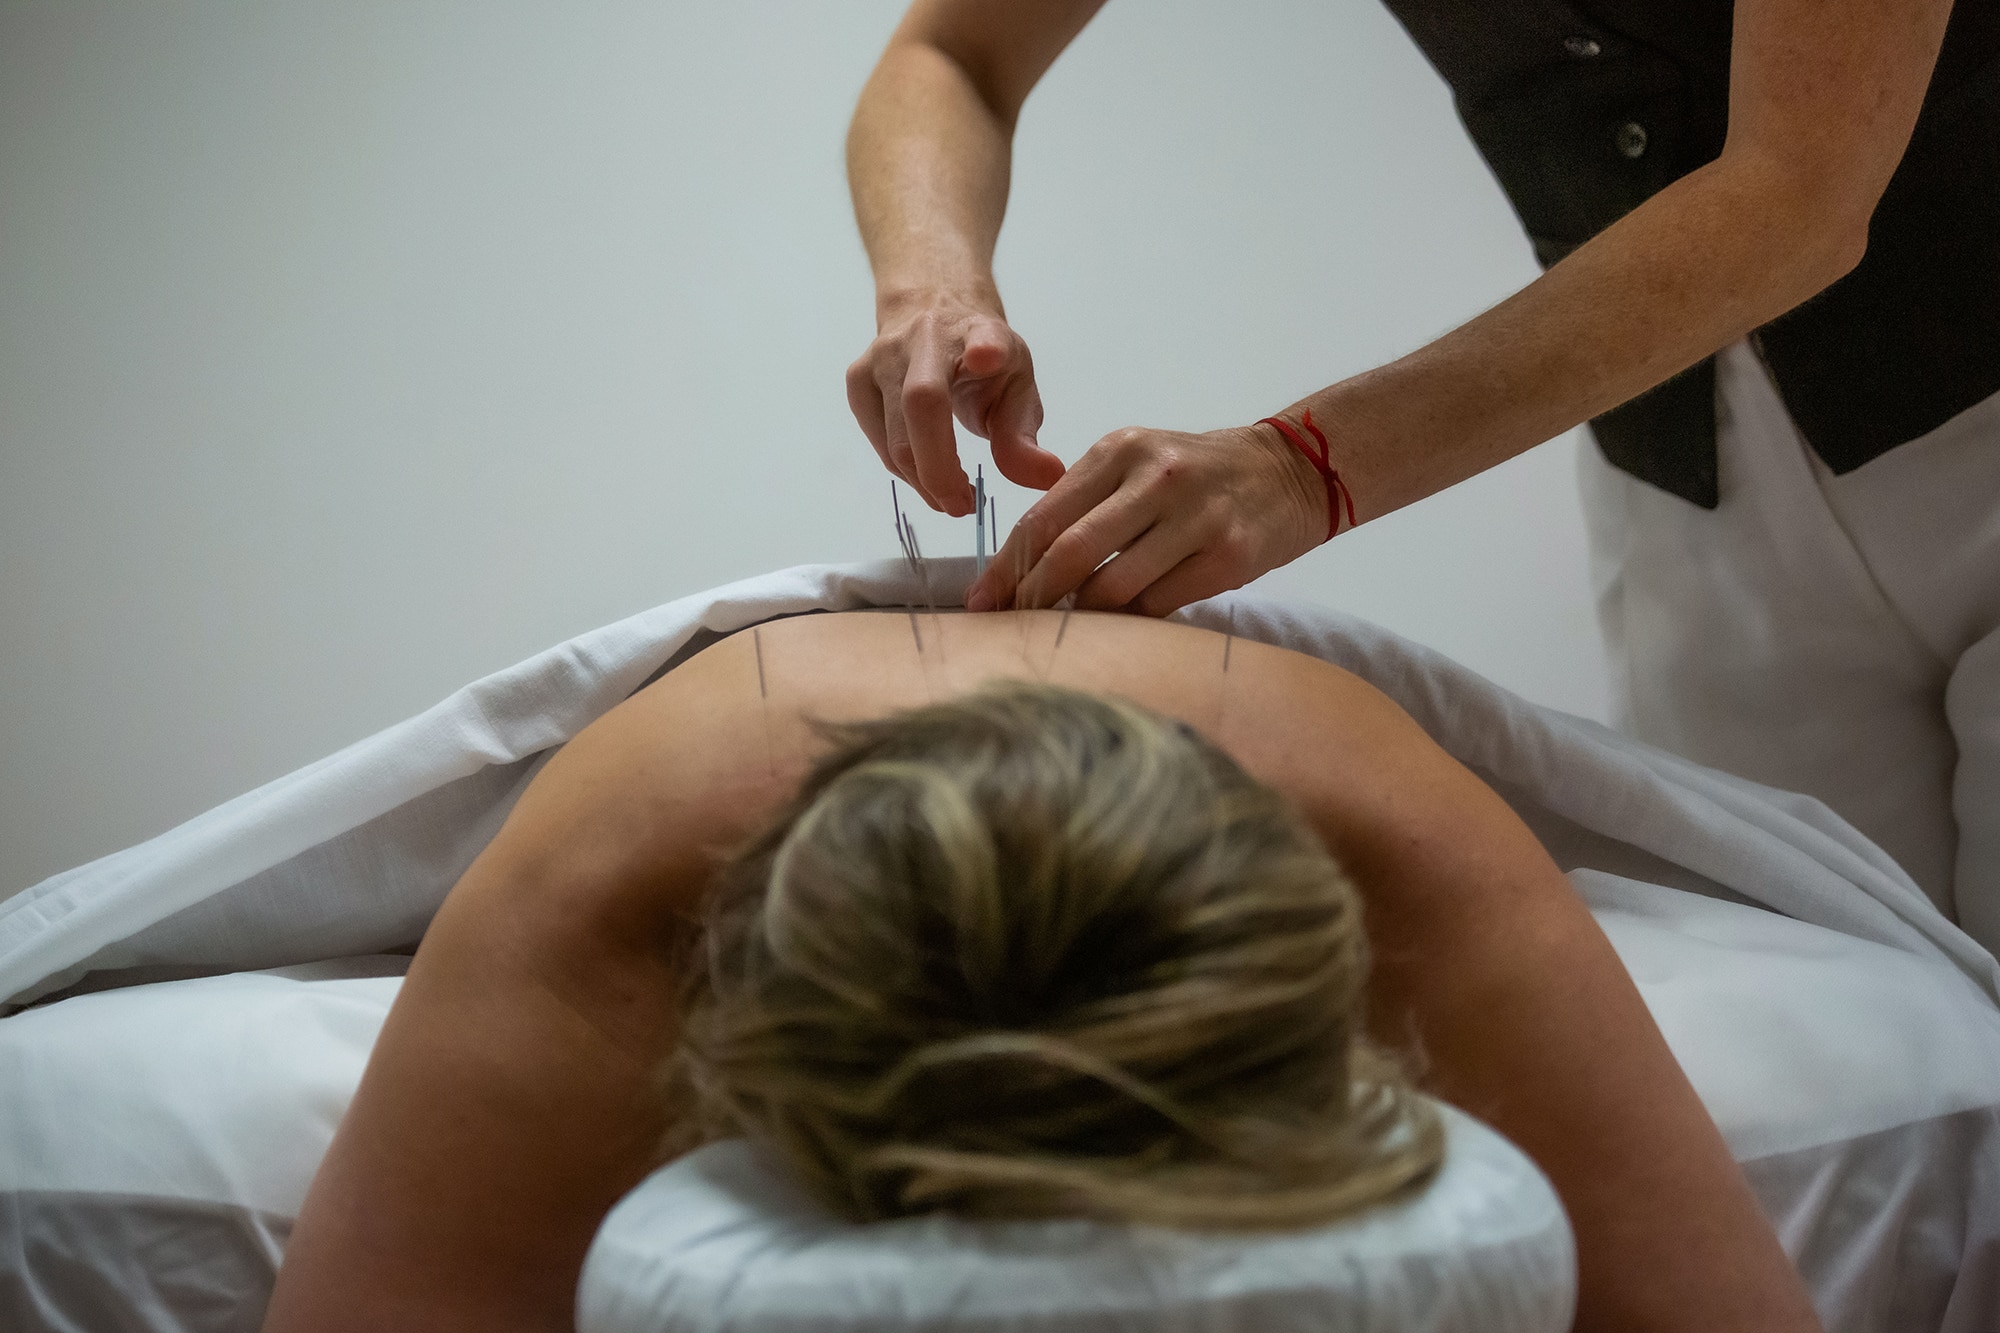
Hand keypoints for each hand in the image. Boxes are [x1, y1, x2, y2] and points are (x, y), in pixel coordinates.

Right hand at [846, 292, 1066, 515]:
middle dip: (941, 469)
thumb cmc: (983, 361)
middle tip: (964, 506)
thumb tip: (1048, 478)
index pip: (983, 335)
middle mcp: (925, 336)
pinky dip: (906, 472)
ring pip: (895, 438)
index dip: (985, 348)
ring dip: (925, 481)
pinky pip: (881, 444)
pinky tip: (929, 474)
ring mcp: (882, 357)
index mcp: (979, 331)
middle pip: (921, 405)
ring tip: (954, 496)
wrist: (931, 313)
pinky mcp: (857, 380)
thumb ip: (1024, 437)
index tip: (988, 356)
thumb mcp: (1017, 389)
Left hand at [966, 421, 1328, 616]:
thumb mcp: (1138, 465)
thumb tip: (1023, 569)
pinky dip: (1131, 622)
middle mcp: (1155, 478)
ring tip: (1068, 631)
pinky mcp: (1227, 557)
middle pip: (1071, 553)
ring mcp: (1195, 518)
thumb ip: (1085, 503)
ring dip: (1083, 617)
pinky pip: (1159, 605)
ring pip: (1113, 587)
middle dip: (1033, 598)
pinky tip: (1122, 628)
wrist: (1290, 471)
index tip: (981, 601)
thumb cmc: (1197, 476)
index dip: (1007, 565)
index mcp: (1120, 451)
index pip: (1045, 515)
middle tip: (1012, 627)